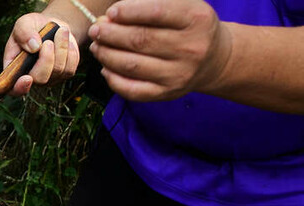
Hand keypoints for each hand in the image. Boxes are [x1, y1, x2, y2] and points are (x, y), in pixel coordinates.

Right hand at [4, 12, 80, 95]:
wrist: (52, 26)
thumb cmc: (33, 27)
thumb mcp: (24, 23)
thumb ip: (24, 32)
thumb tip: (34, 46)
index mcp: (14, 69)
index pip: (13, 89)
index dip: (20, 88)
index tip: (27, 78)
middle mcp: (31, 78)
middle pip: (41, 79)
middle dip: (47, 58)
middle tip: (48, 42)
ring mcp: (49, 78)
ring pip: (59, 70)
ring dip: (61, 48)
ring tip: (60, 31)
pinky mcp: (64, 74)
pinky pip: (71, 67)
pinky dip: (70, 50)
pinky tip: (65, 41)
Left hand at [89, 0, 232, 100]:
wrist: (213, 59)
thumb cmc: (189, 26)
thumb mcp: (183, 5)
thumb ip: (151, 5)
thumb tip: (112, 15)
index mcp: (196, 18)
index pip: (157, 12)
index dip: (129, 11)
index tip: (111, 12)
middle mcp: (190, 48)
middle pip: (140, 40)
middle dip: (111, 34)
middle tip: (96, 29)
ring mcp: (179, 74)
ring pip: (132, 65)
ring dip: (107, 55)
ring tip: (97, 46)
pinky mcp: (167, 93)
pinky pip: (133, 90)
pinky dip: (114, 79)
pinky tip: (105, 68)